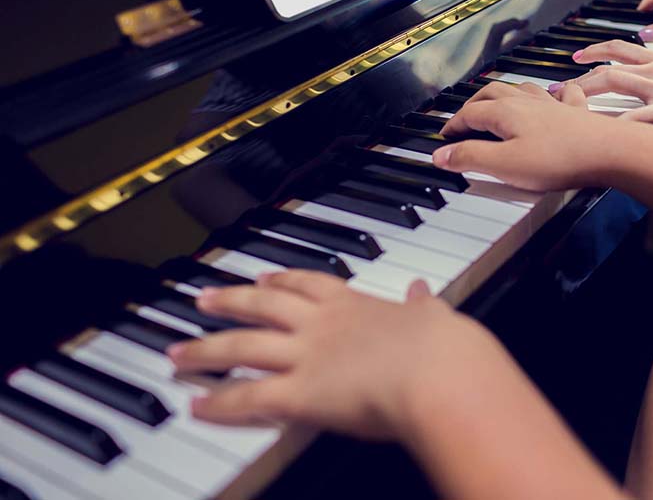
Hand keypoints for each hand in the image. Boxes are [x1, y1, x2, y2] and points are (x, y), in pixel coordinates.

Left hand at [168, 272, 503, 440]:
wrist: (440, 373)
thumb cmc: (445, 349)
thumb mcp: (435, 316)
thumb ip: (423, 305)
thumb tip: (423, 291)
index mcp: (356, 304)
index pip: (309, 284)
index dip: (282, 278)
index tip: (263, 276)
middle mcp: (323, 325)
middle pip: (264, 306)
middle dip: (230, 301)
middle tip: (203, 298)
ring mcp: (306, 356)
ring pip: (243, 347)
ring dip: (207, 350)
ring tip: (178, 352)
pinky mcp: (299, 394)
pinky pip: (248, 398)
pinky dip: (218, 403)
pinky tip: (195, 405)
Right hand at [432, 82, 621, 190]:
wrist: (610, 151)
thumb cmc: (561, 158)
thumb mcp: (505, 165)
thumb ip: (471, 157)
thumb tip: (442, 155)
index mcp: (505, 112)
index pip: (468, 114)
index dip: (452, 126)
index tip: (444, 138)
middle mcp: (527, 102)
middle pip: (491, 94)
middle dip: (473, 104)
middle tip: (463, 117)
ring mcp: (553, 104)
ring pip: (522, 89)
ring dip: (505, 94)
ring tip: (498, 101)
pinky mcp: (576, 111)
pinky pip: (562, 93)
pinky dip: (552, 92)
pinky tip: (556, 93)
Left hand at [558, 38, 652, 133]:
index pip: (621, 50)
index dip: (596, 52)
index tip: (578, 58)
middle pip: (607, 68)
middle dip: (577, 79)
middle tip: (556, 90)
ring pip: (614, 85)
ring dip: (585, 95)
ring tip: (564, 108)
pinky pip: (636, 118)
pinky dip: (615, 126)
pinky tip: (597, 135)